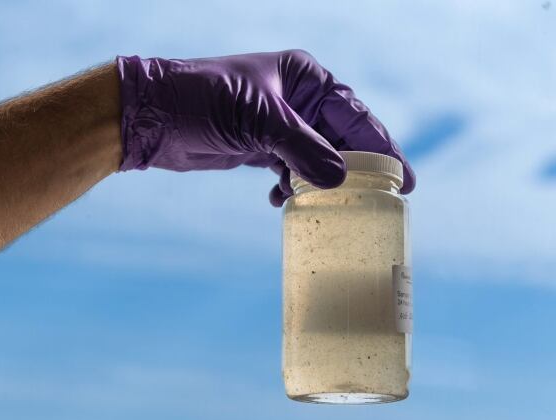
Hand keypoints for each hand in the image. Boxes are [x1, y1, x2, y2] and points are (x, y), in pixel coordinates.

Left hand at [117, 50, 414, 205]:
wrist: (152, 117)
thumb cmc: (204, 101)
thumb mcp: (260, 122)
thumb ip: (304, 150)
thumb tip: (340, 181)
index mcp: (305, 78)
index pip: (355, 114)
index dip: (381, 147)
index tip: (403, 180)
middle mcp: (297, 98)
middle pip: (341, 138)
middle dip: (355, 170)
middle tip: (381, 201)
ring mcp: (279, 124)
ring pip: (317, 158)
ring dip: (322, 182)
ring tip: (330, 205)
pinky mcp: (260, 146)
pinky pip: (290, 169)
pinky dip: (291, 186)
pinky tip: (281, 199)